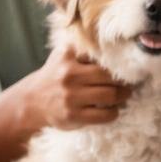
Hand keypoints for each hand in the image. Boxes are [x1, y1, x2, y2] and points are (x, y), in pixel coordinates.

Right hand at [15, 45, 131, 131]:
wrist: (32, 101)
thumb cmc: (55, 76)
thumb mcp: (63, 55)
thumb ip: (83, 48)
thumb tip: (116, 45)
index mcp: (67, 56)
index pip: (100, 55)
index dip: (117, 61)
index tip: (126, 65)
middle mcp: (68, 75)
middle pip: (109, 76)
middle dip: (123, 80)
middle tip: (128, 82)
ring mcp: (70, 97)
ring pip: (110, 95)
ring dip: (122, 96)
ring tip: (124, 95)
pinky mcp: (73, 116)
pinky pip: (104, 115)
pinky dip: (114, 113)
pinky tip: (112, 110)